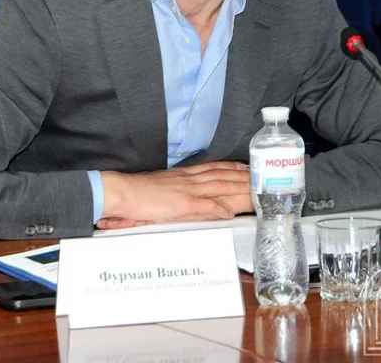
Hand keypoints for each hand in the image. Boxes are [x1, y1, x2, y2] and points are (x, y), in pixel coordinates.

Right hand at [98, 162, 250, 228]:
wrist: (124, 191)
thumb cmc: (138, 191)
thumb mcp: (161, 185)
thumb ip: (175, 187)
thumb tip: (184, 193)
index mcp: (182, 174)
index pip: (211, 167)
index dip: (229, 167)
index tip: (242, 167)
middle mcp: (188, 179)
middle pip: (220, 174)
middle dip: (241, 175)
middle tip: (256, 176)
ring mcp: (187, 190)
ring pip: (219, 186)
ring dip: (238, 188)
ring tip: (252, 190)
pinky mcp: (182, 203)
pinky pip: (206, 206)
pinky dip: (219, 210)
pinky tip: (229, 214)